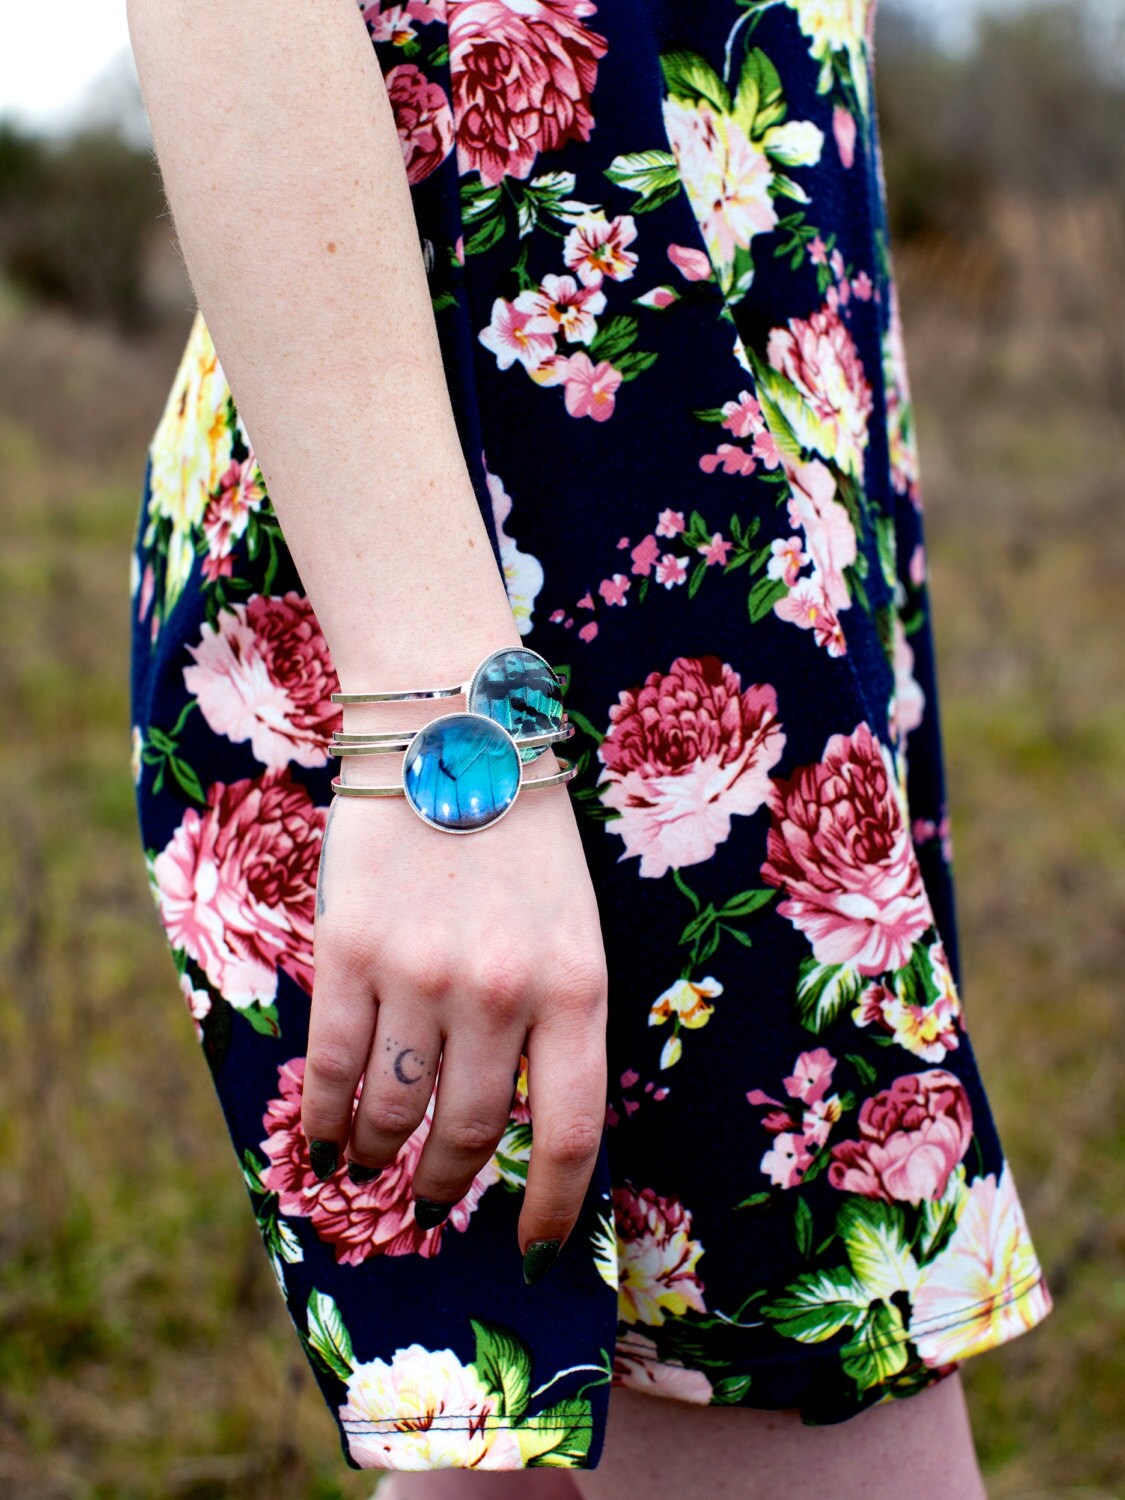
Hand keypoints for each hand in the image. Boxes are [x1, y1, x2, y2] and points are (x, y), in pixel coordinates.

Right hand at [301, 750, 608, 1282]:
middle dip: (447, 1183)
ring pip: (392, 1109)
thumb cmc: (527, 836)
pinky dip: (322, 1120)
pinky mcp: (350, 951)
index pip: (570, 1134)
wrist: (454, 731)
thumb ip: (553, 1019)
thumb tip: (519, 1120)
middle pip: (472, 1133)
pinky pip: (331, 1066)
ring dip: (379, 1158)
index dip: (551, 1209)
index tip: (531, 1248)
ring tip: (371, 1169)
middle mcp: (501, 993)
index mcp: (578, 986)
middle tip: (433, 1201)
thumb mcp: (574, 926)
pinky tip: (320, 1144)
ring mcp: (420, 973)